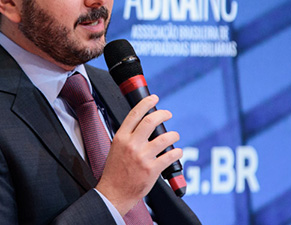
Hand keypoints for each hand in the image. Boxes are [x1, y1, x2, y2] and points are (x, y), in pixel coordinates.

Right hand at [96, 95, 182, 215]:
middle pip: (151, 121)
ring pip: (164, 138)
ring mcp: (142, 157)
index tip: (154, 98)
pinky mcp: (152, 169)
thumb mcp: (115, 148)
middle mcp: (132, 145)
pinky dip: (177, 152)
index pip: (134, 114)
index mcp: (121, 137)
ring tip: (174, 135)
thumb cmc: (114, 172)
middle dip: (163, 114)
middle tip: (168, 114)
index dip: (146, 103)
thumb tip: (141, 125)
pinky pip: (170, 156)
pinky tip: (177, 152)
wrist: (113, 193)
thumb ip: (127, 136)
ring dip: (173, 134)